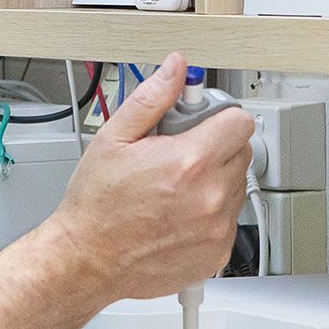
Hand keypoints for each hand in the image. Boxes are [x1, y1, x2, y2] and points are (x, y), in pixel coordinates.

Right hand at [53, 53, 254, 303]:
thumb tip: (176, 69)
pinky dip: (209, 215)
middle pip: (241, 153)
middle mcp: (210, 196)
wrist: (87, 259)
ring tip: (171, 189)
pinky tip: (175, 215)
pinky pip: (228, 221)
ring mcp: (217, 229)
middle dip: (214, 148)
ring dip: (213, 182)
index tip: (199, 124)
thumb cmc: (95, 204)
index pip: (239, 121)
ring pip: (236, 188)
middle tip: (176, 156)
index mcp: (189, 161)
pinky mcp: (218, 253)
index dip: (217, 118)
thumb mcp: (113, 139)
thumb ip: (152, 99)